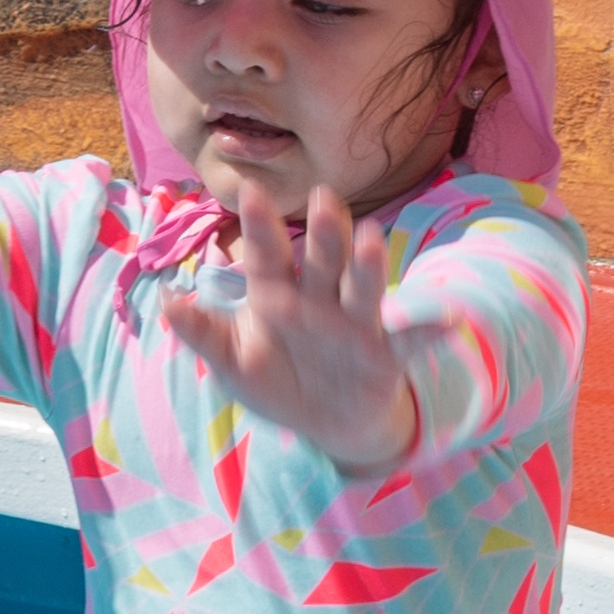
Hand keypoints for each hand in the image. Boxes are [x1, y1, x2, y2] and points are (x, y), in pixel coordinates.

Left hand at [154, 181, 423, 473]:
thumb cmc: (276, 382)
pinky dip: (426, 332)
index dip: (260, 227)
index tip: (250, 190)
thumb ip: (203, 335)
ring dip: (368, 266)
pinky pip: (407, 341)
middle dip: (321, 234)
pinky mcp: (384, 355)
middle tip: (323, 198)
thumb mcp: (233, 364)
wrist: (325, 423)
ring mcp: (354, 325)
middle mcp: (318, 302)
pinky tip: (447, 320)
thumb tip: (166, 302)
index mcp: (277, 297)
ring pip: (361, 289)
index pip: (266, 257)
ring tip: (374, 239)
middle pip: (320, 262)